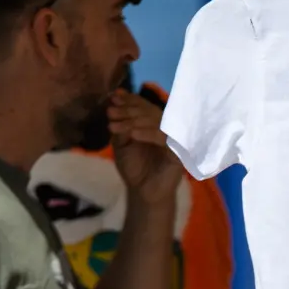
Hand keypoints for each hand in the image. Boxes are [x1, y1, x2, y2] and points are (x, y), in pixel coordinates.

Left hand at [108, 90, 182, 209]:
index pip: (144, 107)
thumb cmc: (134, 168)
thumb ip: (122, 126)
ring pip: (156, 122)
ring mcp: (173, 138)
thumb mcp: (122, 144)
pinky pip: (164, 138)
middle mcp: (165, 128)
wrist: (143, 192)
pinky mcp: (178, 151)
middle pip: (149, 112)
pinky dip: (148, 133)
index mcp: (153, 124)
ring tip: (114, 124)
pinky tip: (133, 133)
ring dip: (134, 120)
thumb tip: (116, 103)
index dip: (130, 100)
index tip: (114, 96)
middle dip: (128, 110)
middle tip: (110, 111)